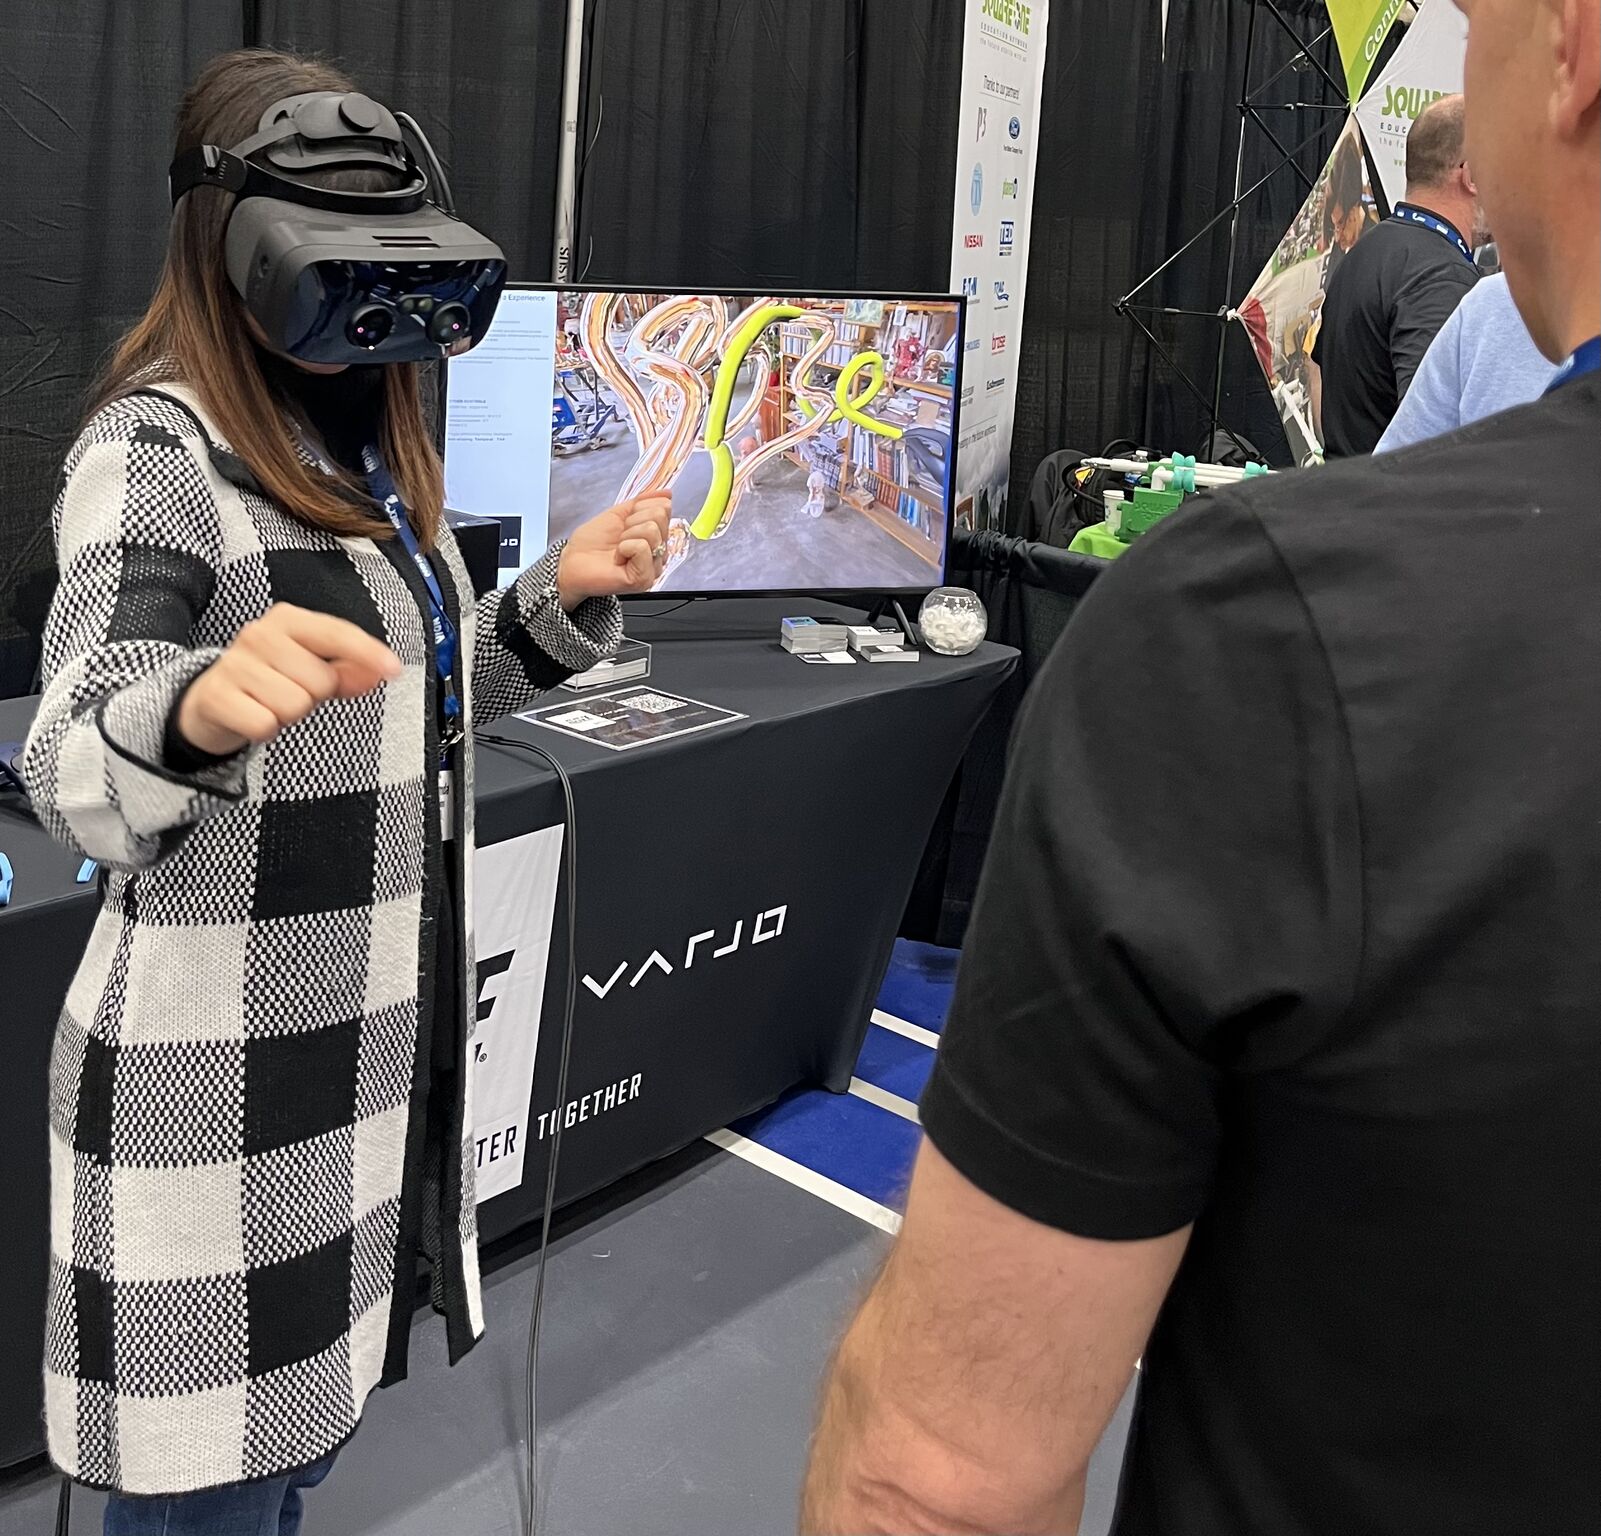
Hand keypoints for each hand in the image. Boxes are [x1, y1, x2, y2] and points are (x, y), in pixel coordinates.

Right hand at [176, 604, 401, 755]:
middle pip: (321, 680)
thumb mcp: (312, 667)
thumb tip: (379, 673)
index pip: (336, 633)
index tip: (394, 669)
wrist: (211, 700)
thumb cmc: (271, 679)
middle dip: (314, 695)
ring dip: (288, 714)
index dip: (367, 652)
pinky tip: (253, 716)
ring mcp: (234, 664)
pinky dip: (265, 730)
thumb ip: (350, 670)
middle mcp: (258, 635)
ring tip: (271, 703)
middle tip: (291, 691)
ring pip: (295, 704)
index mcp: (287, 620)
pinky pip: (265, 724)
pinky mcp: (217, 696)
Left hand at [556, 494, 671, 608]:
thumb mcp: (618, 514)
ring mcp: (654, 568)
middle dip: (633, 520)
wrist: (572, 562)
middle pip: (659, 517)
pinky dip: (624, 548)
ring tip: (618, 548)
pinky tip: (618, 559)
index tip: (624, 522)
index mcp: (655, 537)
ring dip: (627, 535)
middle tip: (619, 536)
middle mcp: (659, 553)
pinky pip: (642, 547)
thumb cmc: (591, 543)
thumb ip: (643, 502)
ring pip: (651, 531)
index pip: (664, 508)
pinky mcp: (644, 579)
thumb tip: (667, 493)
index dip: (639, 508)